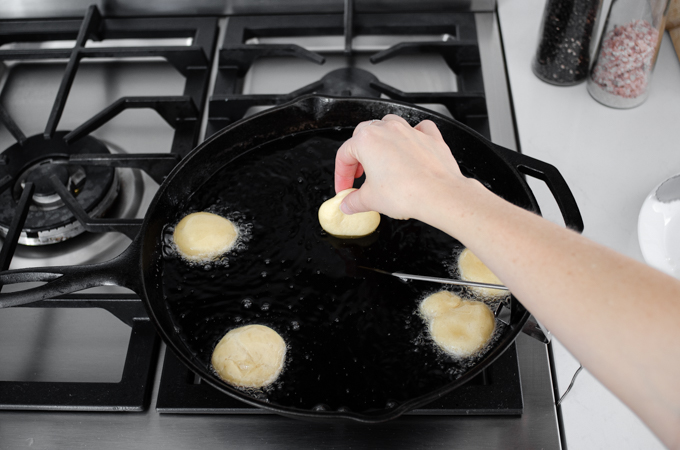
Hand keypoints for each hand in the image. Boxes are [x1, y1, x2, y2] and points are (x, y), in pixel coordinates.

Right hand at [334, 114, 468, 221]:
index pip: (344, 155)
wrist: (439, 195)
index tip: (345, 188)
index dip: (341, 175)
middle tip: (359, 175)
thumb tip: (347, 204)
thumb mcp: (370, 201)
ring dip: (382, 139)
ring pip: (389, 124)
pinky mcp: (430, 138)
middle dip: (358, 155)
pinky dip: (413, 134)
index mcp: (367, 141)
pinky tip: (411, 146)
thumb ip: (353, 201)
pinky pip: (419, 128)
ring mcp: (410, 131)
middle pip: (363, 134)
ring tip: (381, 158)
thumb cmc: (406, 193)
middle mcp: (388, 130)